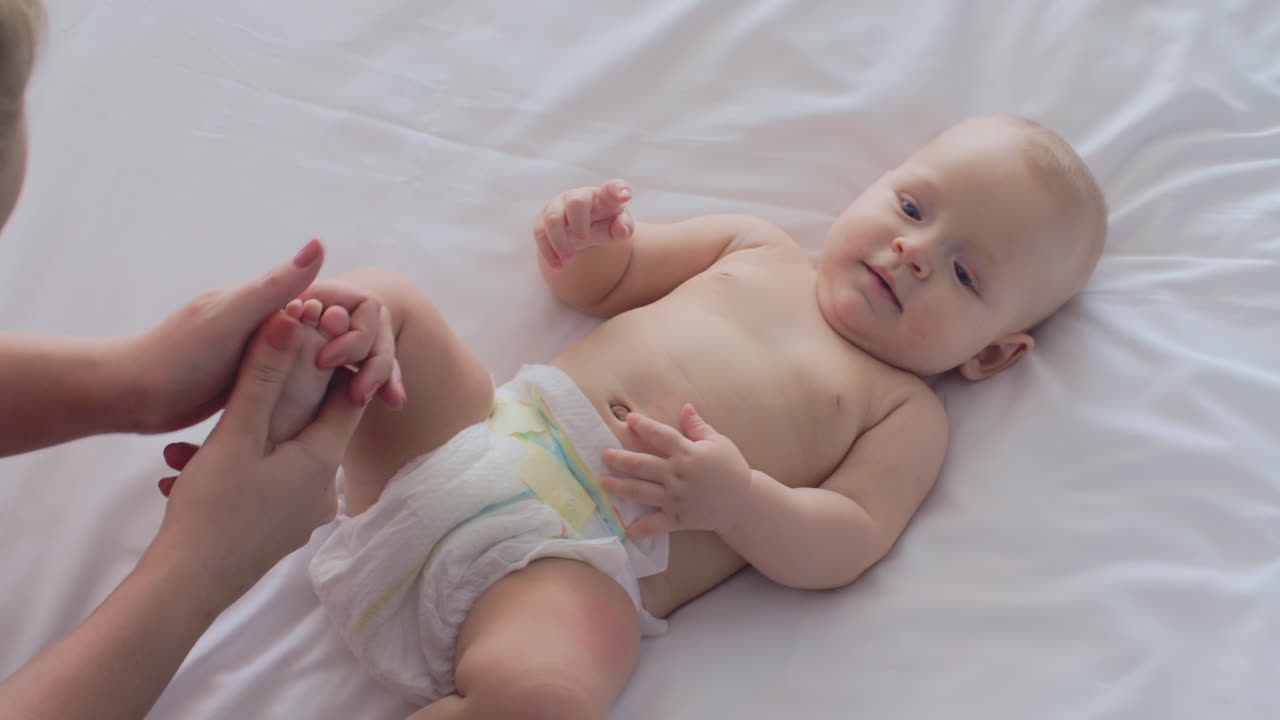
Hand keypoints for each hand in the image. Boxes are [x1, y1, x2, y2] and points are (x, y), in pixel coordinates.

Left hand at [124, 239, 401, 433]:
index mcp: (268, 300)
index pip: (336, 303)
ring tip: (374, 403)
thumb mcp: (231, 319)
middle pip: (335, 332)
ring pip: (323, 360)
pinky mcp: (257, 382)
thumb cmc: (177, 356)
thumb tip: (320, 243)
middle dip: (365, 358)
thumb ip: (275, 286)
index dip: (357, 329)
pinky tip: (340, 418)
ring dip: (351, 378)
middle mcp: (270, 322)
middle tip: (378, 394)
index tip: (355, 362)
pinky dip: (327, 396)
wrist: (130, 397)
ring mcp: (264, 353)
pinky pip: (303, 384)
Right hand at [153, 310, 366, 603]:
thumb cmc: (212, 509)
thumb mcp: (236, 434)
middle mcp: (322, 492)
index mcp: (323, 463)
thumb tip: (291, 321)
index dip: (329, 364)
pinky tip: (181, 475)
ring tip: (184, 450)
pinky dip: (227, 474)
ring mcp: (299, 517)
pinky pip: (258, 488)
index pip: (348, 399)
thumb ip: (263, 375)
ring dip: (232, 445)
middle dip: (268, 405)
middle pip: (308, 428)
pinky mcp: (273, 533)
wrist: (184, 587)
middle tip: (237, 384)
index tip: (307, 341)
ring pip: (273, 460)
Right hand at [533, 178, 633, 268]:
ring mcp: (559, 205)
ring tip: (569, 260)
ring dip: (560, 241)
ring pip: (553, 218)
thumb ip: (623, 228)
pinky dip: (548, 251)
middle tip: (584, 240)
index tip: (625, 196)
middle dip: (578, 222)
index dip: (618, 190)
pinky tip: (558, 265)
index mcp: (603, 197)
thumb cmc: (603, 225)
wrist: (581, 229)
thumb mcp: (616, 229)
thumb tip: (621, 229)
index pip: (612, 189)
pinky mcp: (544, 218)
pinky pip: (540, 232)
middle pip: (576, 202)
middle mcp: (580, 196)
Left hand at [601, 404, 751, 538]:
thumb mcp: (719, 442)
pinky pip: (657, 524)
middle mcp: (678, 475)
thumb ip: (698, 426)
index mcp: (688, 453)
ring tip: (603, 483)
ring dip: (622, 487)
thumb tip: (685, 407)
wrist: (743, 502)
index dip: (645, 426)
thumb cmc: (731, 468)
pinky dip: (642, 529)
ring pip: (643, 492)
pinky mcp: (679, 518)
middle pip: (644, 465)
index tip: (630, 420)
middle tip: (604, 455)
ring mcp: (676, 498)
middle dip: (622, 460)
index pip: (661, 436)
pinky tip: (627, 530)